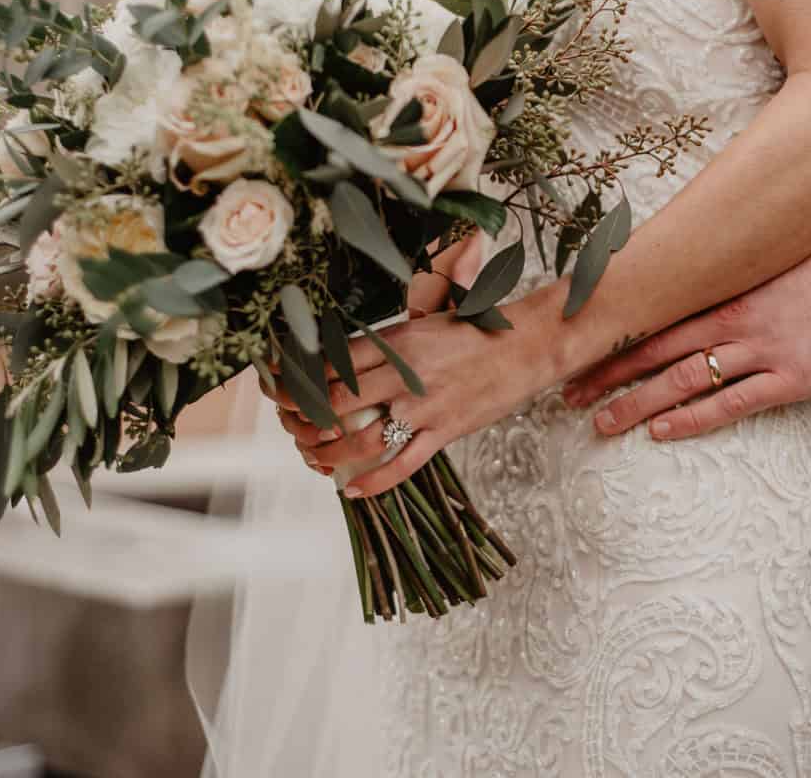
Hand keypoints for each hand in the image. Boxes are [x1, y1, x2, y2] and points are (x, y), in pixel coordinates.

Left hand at [267, 293, 557, 496]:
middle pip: (337, 402)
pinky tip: (351, 490)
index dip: (301, 379)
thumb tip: (345, 356)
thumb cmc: (476, 329)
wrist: (529, 344)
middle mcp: (406, 373)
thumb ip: (387, 340)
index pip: (333, 363)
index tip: (281, 389)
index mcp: (397, 340)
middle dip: (304, 418)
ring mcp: (426, 407)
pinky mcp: (446, 432)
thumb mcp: (425, 320)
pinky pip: (403, 465)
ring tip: (313, 459)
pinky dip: (373, 483)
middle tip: (290, 426)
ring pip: (363, 440)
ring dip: (329, 454)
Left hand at [564, 228, 810, 439]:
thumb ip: (717, 286)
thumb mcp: (759, 270)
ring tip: (604, 423)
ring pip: (683, 380)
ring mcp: (762, 350)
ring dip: (638, 404)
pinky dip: (694, 418)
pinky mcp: (793, 378)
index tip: (574, 358)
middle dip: (608, 377)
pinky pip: (734, 403)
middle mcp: (732, 321)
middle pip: (654, 353)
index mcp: (719, 294)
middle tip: (570, 398)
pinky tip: (663, 431)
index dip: (610, 344)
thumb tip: (671, 295)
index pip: (650, 323)